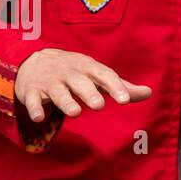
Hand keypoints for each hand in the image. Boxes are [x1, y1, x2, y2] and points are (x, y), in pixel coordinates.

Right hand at [14, 48, 150, 121]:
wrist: (33, 62)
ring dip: (65, 101)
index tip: (124, 100)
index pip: (102, 74)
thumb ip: (121, 86)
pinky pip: (32, 99)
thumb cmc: (73, 72)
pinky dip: (34, 108)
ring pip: (57, 91)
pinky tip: (38, 118)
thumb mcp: (95, 74)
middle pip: (79, 81)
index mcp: (86, 67)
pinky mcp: (31, 91)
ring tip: (75, 112)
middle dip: (88, 92)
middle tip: (98, 105)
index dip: (114, 86)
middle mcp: (68, 72)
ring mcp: (49, 81)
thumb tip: (149, 92)